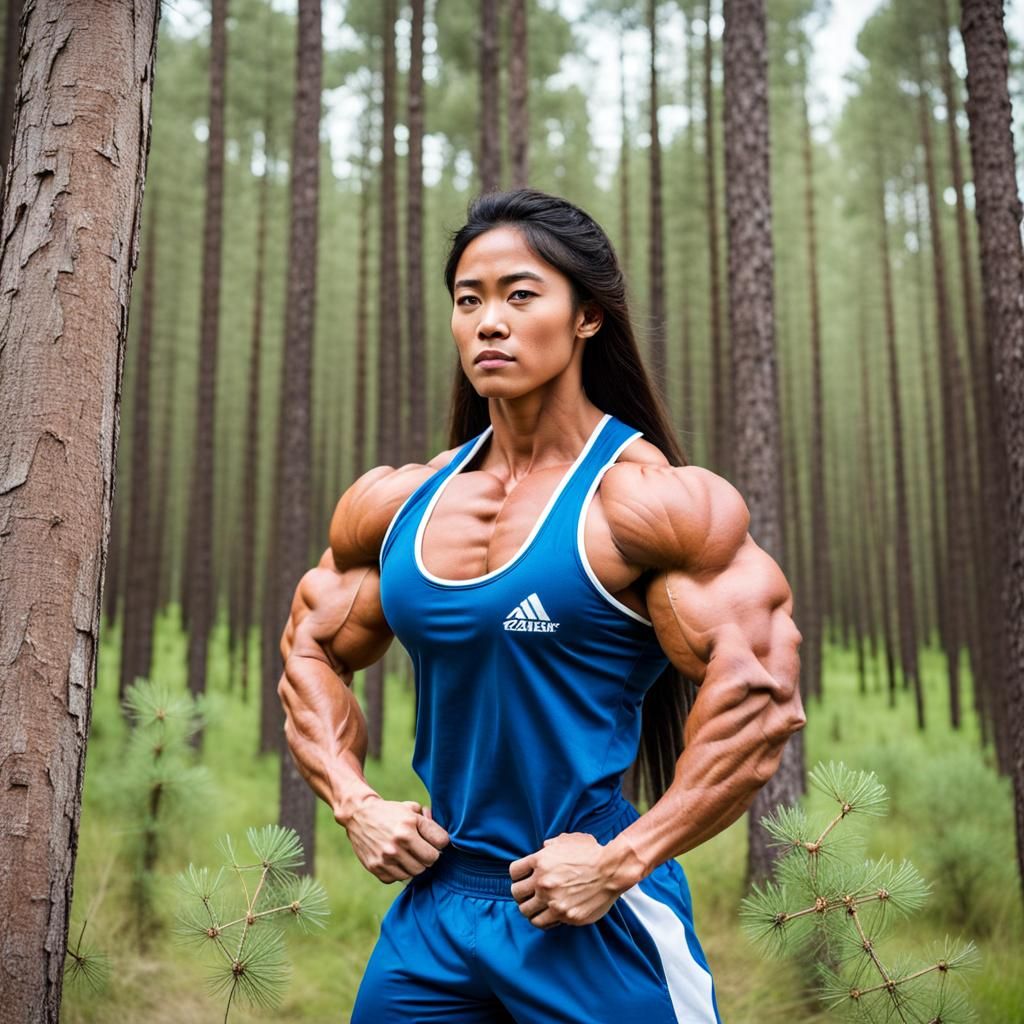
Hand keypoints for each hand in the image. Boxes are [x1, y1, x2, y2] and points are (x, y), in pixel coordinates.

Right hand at [343, 796, 449, 882]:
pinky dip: (399, 871)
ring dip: (414, 865)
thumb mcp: (411, 810)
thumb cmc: (391, 812)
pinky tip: (395, 859)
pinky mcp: (376, 868)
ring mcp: (385, 858)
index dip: (439, 842)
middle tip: (420, 848)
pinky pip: (397, 878)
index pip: (440, 845)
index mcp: (408, 827)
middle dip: (428, 855)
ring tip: (407, 853)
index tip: (433, 840)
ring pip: (415, 873)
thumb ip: (430, 823)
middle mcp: (397, 844)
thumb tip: (446, 840)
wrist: (359, 815)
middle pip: (429, 862)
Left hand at [509, 832, 623, 929]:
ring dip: (531, 910)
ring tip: (538, 908)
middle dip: (521, 894)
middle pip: (516, 894)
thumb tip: (543, 849)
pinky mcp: (565, 916)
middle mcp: (543, 882)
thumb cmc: (591, 853)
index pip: (514, 872)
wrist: (611, 870)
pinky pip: (545, 923)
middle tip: (528, 896)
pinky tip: (550, 914)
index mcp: (540, 861)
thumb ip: (550, 846)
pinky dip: (545, 920)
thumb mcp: (567, 841)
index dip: (518, 876)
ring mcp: (553, 901)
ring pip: (527, 913)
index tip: (523, 879)